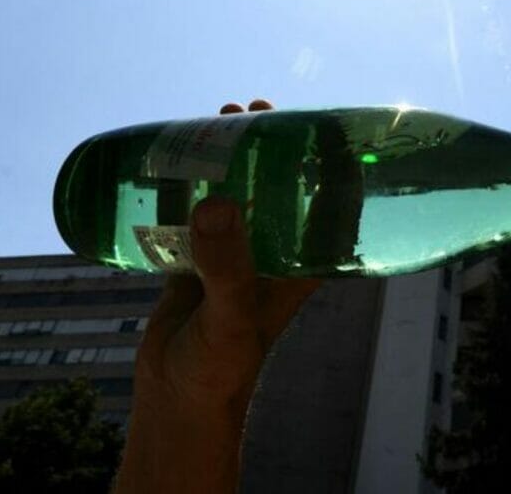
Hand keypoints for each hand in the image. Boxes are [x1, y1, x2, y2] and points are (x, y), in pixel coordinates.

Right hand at [114, 99, 322, 493]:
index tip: (317, 119)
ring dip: (235, 155)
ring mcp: (239, 252)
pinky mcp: (202, 257)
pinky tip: (179, 154)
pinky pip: (203, 208)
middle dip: (275, 144)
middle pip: (286, 186)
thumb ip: (226, 266)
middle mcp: (277, 252)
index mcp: (304, 262)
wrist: (178, 399)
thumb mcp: (230, 315)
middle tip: (253, 112)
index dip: (332, 159)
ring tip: (219, 118)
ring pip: (243, 191)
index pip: (333, 201)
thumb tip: (217, 205)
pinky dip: (195, 180)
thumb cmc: (221, 367)